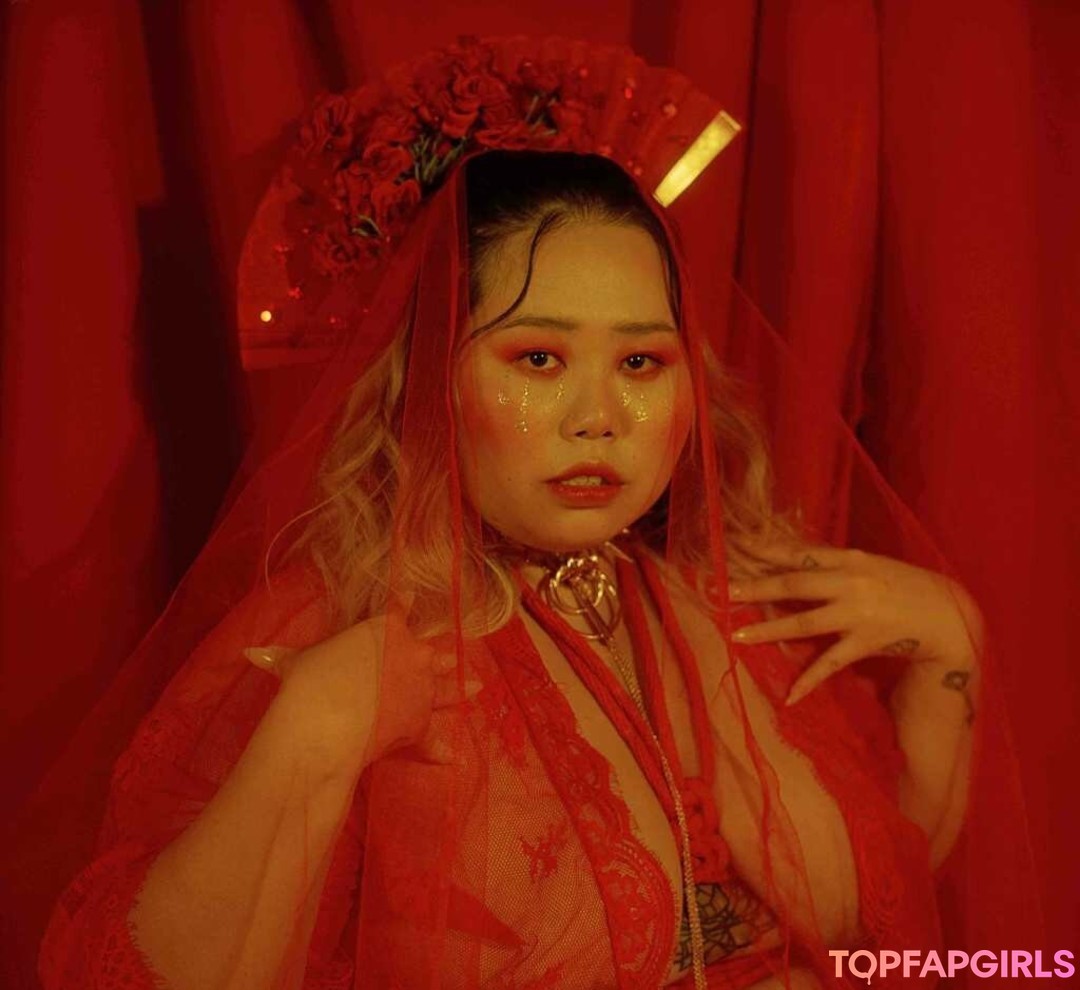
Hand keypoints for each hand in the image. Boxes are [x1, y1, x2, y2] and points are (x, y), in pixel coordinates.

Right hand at [242, 596, 476, 777]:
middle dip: (441, 655)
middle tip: (456, 654)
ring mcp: (420, 692)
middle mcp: (411, 656)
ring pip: (447, 689)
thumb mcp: (295, 662)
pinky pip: (432, 740)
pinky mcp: (420, 726)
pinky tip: (449, 755)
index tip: (414, 596)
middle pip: (431, 652)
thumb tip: (250, 655)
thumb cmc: (310, 680)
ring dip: (461, 690)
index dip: (405, 603)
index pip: (399, 609)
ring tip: (478, 689)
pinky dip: (438, 749)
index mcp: (385, 631)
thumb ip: (282, 658)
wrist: (327, 720)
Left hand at [727, 545, 981, 705]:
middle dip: (756, 588)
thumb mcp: (870, 565)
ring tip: (737, 636)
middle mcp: (850, 582)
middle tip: (724, 592)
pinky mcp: (867, 642)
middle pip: (793, 585)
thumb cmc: (906, 585)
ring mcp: (857, 614)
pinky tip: (790, 696)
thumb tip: (793, 562)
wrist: (950, 613)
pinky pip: (831, 663)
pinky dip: (809, 680)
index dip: (764, 552)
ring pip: (803, 623)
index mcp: (849, 559)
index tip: (734, 550)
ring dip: (768, 631)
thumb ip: (835, 564)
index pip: (797, 552)